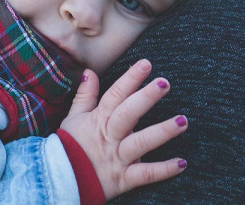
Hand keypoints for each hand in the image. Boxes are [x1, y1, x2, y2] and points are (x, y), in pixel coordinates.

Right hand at [59, 59, 187, 200]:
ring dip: (162, 132)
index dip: (130, 78)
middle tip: (164, 83)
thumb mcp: (73, 117)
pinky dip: (164, 170)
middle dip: (146, 97)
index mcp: (99, 119)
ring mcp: (117, 158)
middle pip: (128, 114)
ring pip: (141, 143)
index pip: (115, 95)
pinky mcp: (123, 179)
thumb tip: (91, 72)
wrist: (61, 180)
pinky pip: (146, 174)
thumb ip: (85, 95)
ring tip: (182, 120)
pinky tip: (182, 163)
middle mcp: (110, 136)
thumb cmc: (70, 146)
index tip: (146, 64)